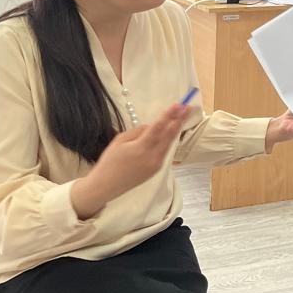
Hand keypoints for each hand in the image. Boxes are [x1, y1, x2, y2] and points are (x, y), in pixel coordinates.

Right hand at [71, 100, 190, 218]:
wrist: (106, 186)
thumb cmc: (109, 161)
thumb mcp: (120, 141)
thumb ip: (138, 132)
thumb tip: (151, 126)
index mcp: (141, 148)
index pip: (158, 127)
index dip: (169, 115)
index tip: (177, 105)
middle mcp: (152, 156)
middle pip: (169, 135)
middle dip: (179, 120)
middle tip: (187, 107)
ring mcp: (156, 164)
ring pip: (169, 143)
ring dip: (176, 129)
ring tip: (183, 116)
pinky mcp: (156, 170)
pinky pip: (165, 151)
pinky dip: (169, 140)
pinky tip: (172, 132)